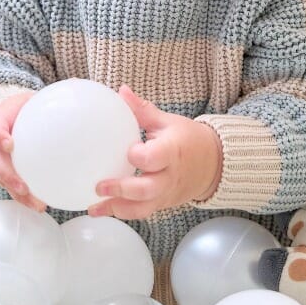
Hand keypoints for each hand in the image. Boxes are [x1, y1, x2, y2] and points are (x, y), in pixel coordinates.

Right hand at [0, 89, 46, 211]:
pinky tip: (42, 205)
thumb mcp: (27, 99)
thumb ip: (49, 96)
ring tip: (38, 204)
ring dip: (19, 194)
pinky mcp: (2, 174)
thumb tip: (77, 83)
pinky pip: (12, 187)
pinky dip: (25, 197)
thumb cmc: (18, 110)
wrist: (0, 119)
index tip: (10, 144)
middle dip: (8, 176)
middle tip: (23, 185)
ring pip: (3, 180)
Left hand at [87, 85, 222, 220]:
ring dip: (117, 209)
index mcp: (172, 151)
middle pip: (146, 190)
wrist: (212, 164)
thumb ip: (142, 110)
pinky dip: (121, 213)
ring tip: (93, 208)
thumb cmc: (188, 140)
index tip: (128, 151)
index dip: (139, 157)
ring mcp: (165, 194)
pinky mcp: (161, 205)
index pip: (155, 158)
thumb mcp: (167, 122)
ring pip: (142, 208)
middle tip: (99, 186)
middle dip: (122, 190)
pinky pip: (141, 213)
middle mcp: (169, 177)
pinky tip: (100, 210)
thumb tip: (121, 91)